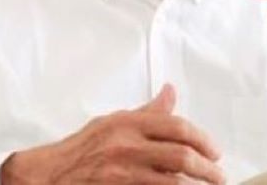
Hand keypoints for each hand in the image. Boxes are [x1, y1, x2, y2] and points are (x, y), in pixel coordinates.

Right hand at [0, 84, 224, 183]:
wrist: (48, 176)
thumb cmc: (80, 150)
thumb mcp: (112, 123)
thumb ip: (146, 112)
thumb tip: (170, 92)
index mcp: (128, 124)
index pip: (177, 126)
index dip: (203, 140)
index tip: (215, 151)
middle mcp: (126, 146)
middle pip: (181, 155)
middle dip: (208, 168)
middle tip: (219, 176)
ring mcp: (122, 172)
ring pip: (173, 181)